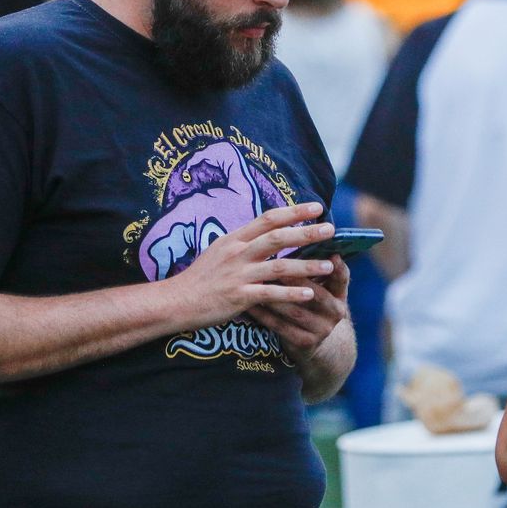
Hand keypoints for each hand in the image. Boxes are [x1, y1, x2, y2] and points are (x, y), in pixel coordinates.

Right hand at [168, 203, 337, 329]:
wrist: (176, 301)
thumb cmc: (200, 278)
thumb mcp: (219, 251)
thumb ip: (244, 242)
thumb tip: (268, 232)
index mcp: (234, 239)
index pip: (268, 218)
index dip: (294, 211)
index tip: (316, 206)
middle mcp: (238, 253)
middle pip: (278, 237)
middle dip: (306, 232)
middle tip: (331, 229)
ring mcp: (239, 275)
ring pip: (279, 266)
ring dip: (306, 266)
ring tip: (328, 266)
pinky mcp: (239, 297)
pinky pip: (270, 294)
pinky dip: (291, 293)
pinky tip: (309, 295)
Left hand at [246, 258, 350, 359]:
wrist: (314, 343)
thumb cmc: (312, 303)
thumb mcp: (322, 287)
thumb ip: (316, 265)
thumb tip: (302, 232)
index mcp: (340, 294)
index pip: (341, 277)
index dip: (336, 266)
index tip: (327, 253)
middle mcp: (335, 312)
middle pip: (316, 294)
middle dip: (297, 280)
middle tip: (276, 266)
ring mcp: (321, 330)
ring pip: (296, 311)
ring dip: (275, 296)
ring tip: (256, 283)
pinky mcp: (304, 343)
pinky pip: (281, 327)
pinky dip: (264, 315)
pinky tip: (249, 304)